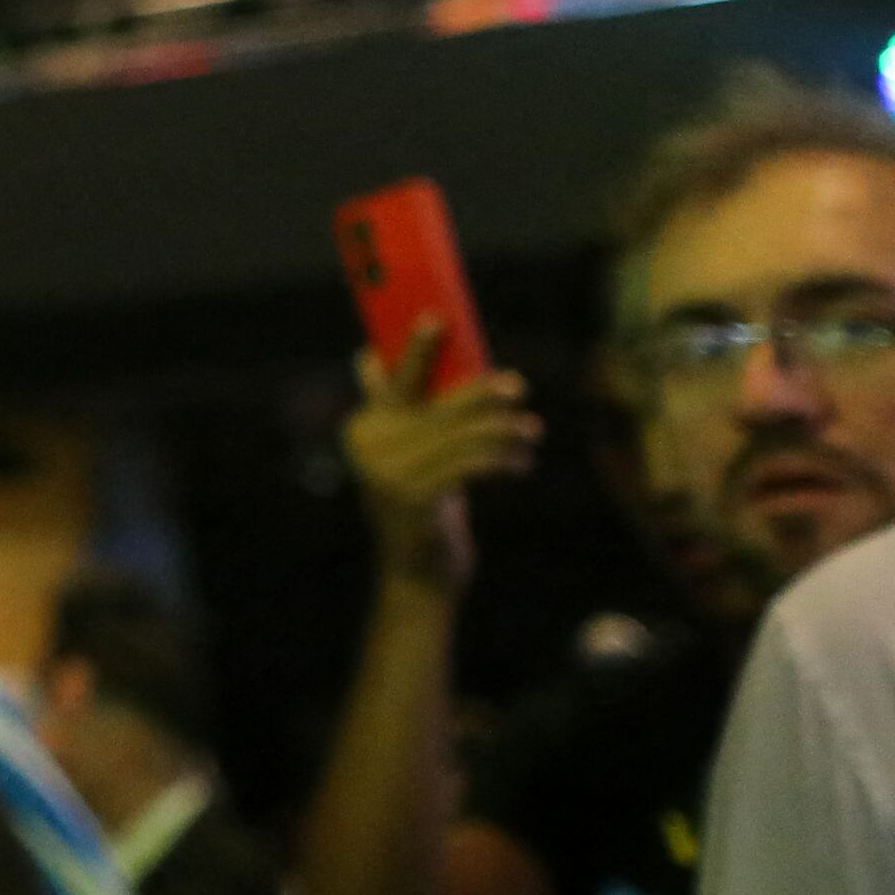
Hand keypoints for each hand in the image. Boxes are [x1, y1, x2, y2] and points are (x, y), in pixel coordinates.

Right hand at [344, 334, 537, 594]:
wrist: (416, 573)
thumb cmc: (421, 503)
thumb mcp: (405, 456)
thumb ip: (395, 411)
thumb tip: (370, 358)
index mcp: (364, 427)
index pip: (393, 380)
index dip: (415, 350)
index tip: (437, 321)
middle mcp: (370, 447)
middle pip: (437, 405)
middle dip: (481, 392)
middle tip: (516, 386)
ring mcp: (389, 474)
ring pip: (462, 435)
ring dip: (505, 431)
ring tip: (530, 433)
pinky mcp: (417, 498)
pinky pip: (471, 465)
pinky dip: (503, 459)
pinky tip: (521, 462)